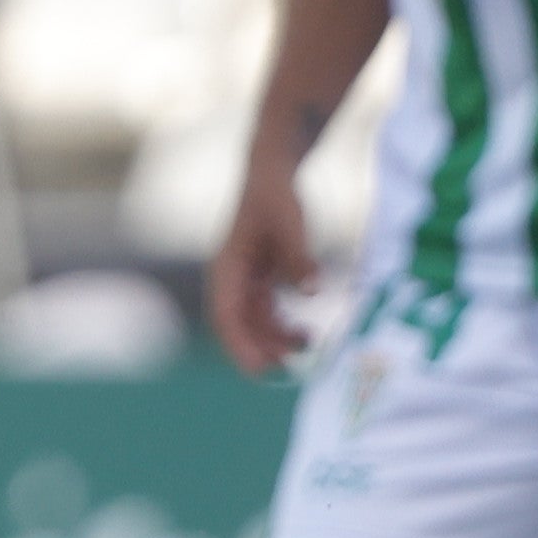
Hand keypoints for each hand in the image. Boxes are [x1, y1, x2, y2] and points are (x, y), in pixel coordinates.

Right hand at [206, 149, 320, 374]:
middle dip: (260, 347)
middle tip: (288, 366)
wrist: (273, 169)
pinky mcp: (260, 275)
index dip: (240, 345)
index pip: (226, 315)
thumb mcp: (290, 222)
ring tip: (306, 344)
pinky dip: (280, 324)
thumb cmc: (276, 193)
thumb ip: (299, 257)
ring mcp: (244, 277)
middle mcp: (230, 277)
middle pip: (238, 324)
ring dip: (274, 337)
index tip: (261, 367)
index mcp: (226, 267)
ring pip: (254, 319)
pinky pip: (266, 309)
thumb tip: (312, 292)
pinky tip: (302, 332)